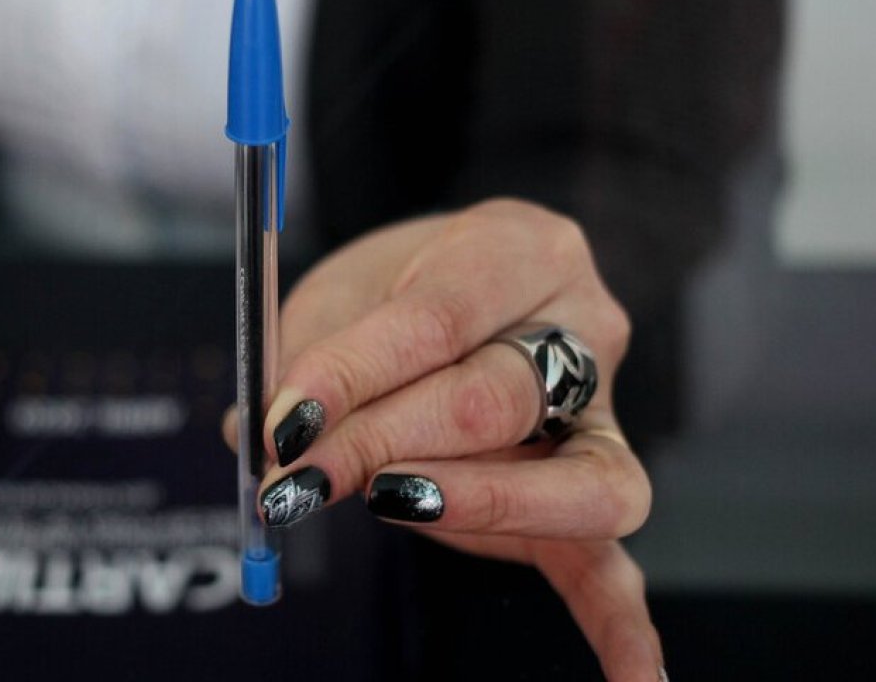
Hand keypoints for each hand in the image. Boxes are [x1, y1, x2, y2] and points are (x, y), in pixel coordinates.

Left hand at [224, 199, 662, 680]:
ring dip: (478, 507)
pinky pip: (619, 560)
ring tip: (391, 505)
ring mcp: (604, 416)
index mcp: (518, 248)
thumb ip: (308, 358)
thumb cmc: (407, 288)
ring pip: (580, 481)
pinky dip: (624, 628)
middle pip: (495, 399)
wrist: (478, 286)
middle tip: (298, 476)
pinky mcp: (595, 489)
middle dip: (382, 443)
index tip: (281, 421)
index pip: (437, 318)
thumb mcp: (351, 292)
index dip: (353, 373)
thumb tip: (251, 439)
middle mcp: (583, 326)